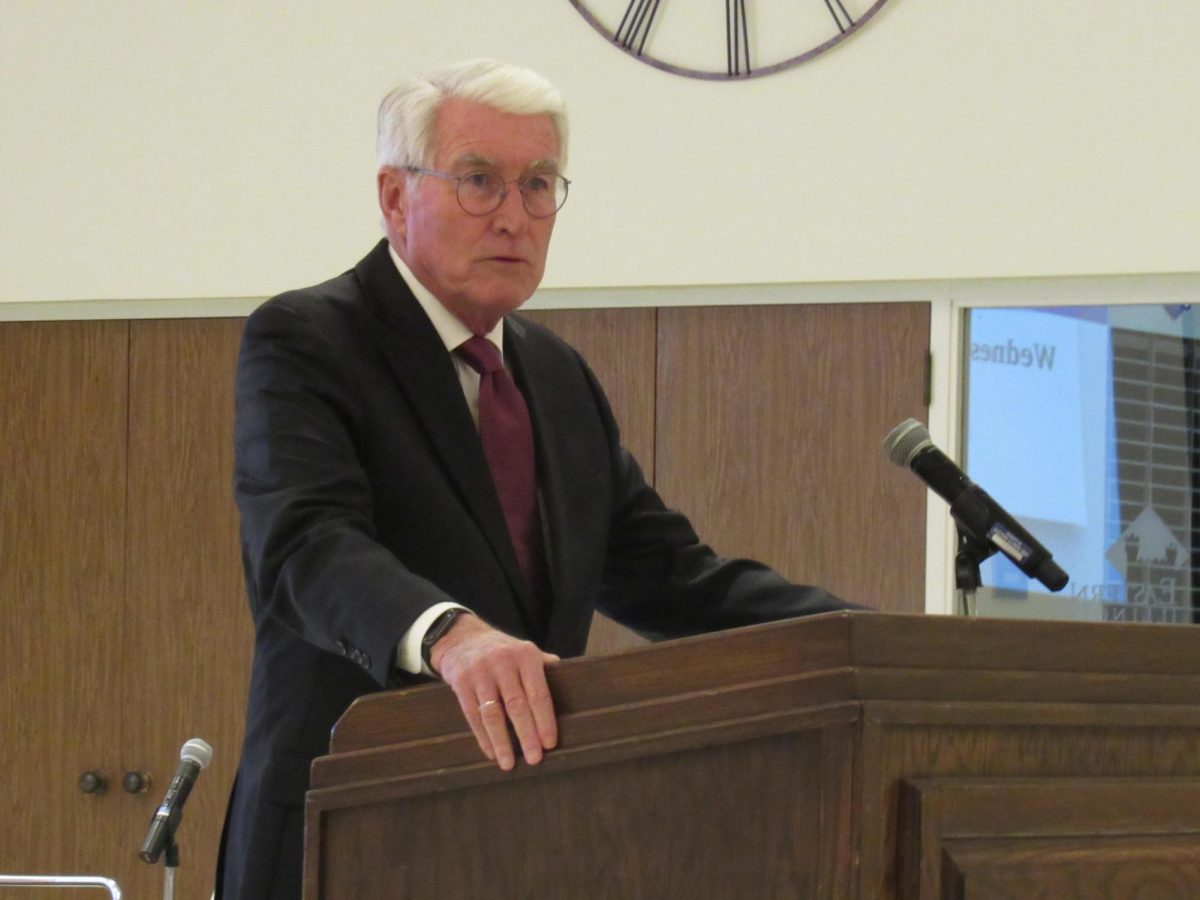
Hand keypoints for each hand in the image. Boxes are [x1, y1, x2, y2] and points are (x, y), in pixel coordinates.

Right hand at [430, 613, 559, 770]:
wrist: (462, 637)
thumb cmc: (502, 651)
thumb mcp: (524, 651)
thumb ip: (544, 666)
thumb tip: (570, 683)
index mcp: (525, 655)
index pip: (539, 693)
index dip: (545, 720)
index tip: (550, 744)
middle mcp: (503, 662)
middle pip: (517, 705)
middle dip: (527, 735)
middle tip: (535, 759)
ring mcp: (480, 672)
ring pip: (493, 714)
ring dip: (502, 742)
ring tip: (509, 764)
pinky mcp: (461, 682)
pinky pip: (473, 715)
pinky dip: (483, 737)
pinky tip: (491, 753)